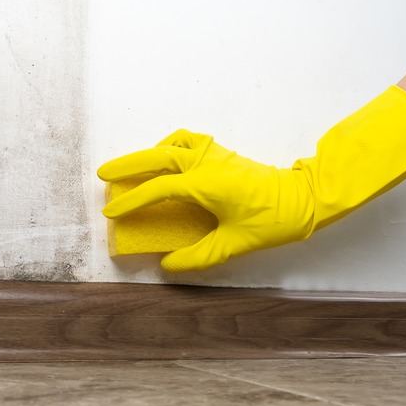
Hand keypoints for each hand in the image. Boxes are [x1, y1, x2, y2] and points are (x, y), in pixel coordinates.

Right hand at [98, 129, 313, 271]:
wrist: (302, 200)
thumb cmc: (271, 222)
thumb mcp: (232, 245)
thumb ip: (198, 257)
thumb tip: (168, 265)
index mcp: (205, 184)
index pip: (158, 189)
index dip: (131, 201)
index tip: (111, 212)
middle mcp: (206, 164)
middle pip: (157, 156)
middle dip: (128, 165)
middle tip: (103, 174)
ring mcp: (216, 155)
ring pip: (173, 144)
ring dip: (149, 152)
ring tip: (133, 167)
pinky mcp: (224, 155)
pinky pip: (192, 140)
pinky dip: (174, 144)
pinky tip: (168, 159)